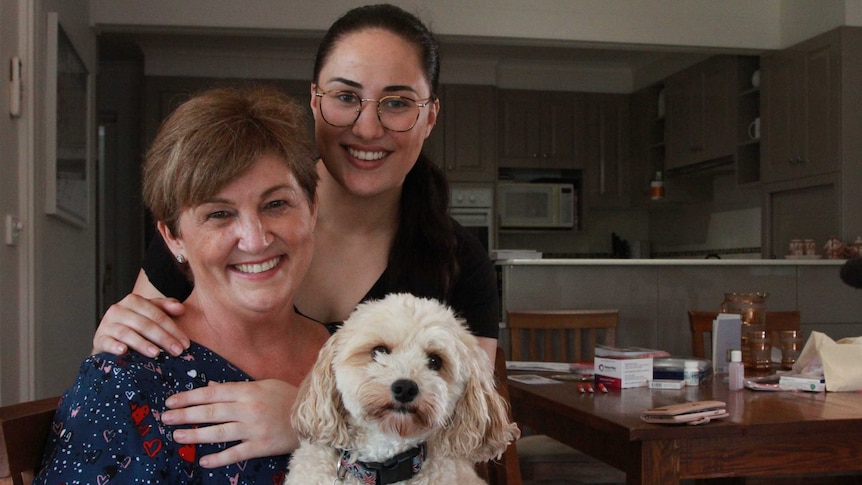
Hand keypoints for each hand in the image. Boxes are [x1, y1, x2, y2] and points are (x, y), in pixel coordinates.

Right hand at [92, 293, 187, 356]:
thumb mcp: (151, 313)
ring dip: (142, 344)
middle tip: (177, 351)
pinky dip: (115, 346)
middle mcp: (119, 310)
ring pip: (127, 333)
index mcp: (134, 301)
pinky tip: (124, 351)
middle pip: (145, 324)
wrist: (110, 338)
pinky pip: (107, 342)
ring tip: (156, 353)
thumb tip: (181, 308)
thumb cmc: (135, 325)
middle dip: (163, 338)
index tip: (185, 343)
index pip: (157, 315)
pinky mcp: (99, 338)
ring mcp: (107, 324)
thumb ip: (166, 308)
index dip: (173, 329)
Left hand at [162, 380, 299, 467]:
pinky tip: (202, 460)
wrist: (313, 417)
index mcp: (248, 391)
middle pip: (210, 412)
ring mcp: (254, 429)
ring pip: (218, 432)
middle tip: (165, 417)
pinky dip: (218, 458)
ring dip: (194, 434)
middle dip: (184, 415)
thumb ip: (237, 388)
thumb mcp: (263, 385)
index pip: (212, 393)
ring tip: (176, 435)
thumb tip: (210, 388)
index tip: (171, 400)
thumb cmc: (287, 397)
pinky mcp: (261, 446)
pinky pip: (235, 453)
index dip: (189, 397)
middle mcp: (248, 409)